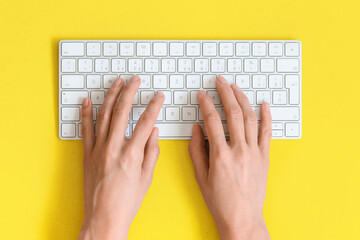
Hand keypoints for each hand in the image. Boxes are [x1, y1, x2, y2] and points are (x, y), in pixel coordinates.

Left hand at [79, 76, 163, 239]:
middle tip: (135, 80)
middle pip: (122, 112)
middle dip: (130, 92)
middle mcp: (113, 148)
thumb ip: (151, 152)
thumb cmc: (127, 201)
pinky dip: (86, 114)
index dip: (154, 106)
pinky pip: (85, 130)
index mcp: (131, 154)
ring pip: (103, 116)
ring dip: (110, 96)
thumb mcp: (147, 178)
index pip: (145, 122)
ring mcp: (98, 150)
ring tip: (116, 83)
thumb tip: (154, 132)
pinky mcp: (87, 154)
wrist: (103, 218)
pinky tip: (88, 101)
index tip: (158, 96)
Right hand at [189, 76, 271, 239]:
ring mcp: (254, 152)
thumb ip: (196, 150)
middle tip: (220, 82)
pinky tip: (264, 104)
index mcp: (220, 155)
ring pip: (250, 118)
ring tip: (236, 88)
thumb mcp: (201, 177)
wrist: (242, 218)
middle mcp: (239, 150)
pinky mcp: (264, 157)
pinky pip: (267, 132)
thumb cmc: (220, 201)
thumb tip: (196, 129)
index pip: (212, 120)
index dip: (206, 104)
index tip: (202, 95)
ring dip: (242, 99)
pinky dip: (267, 116)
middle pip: (233, 113)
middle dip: (225, 93)